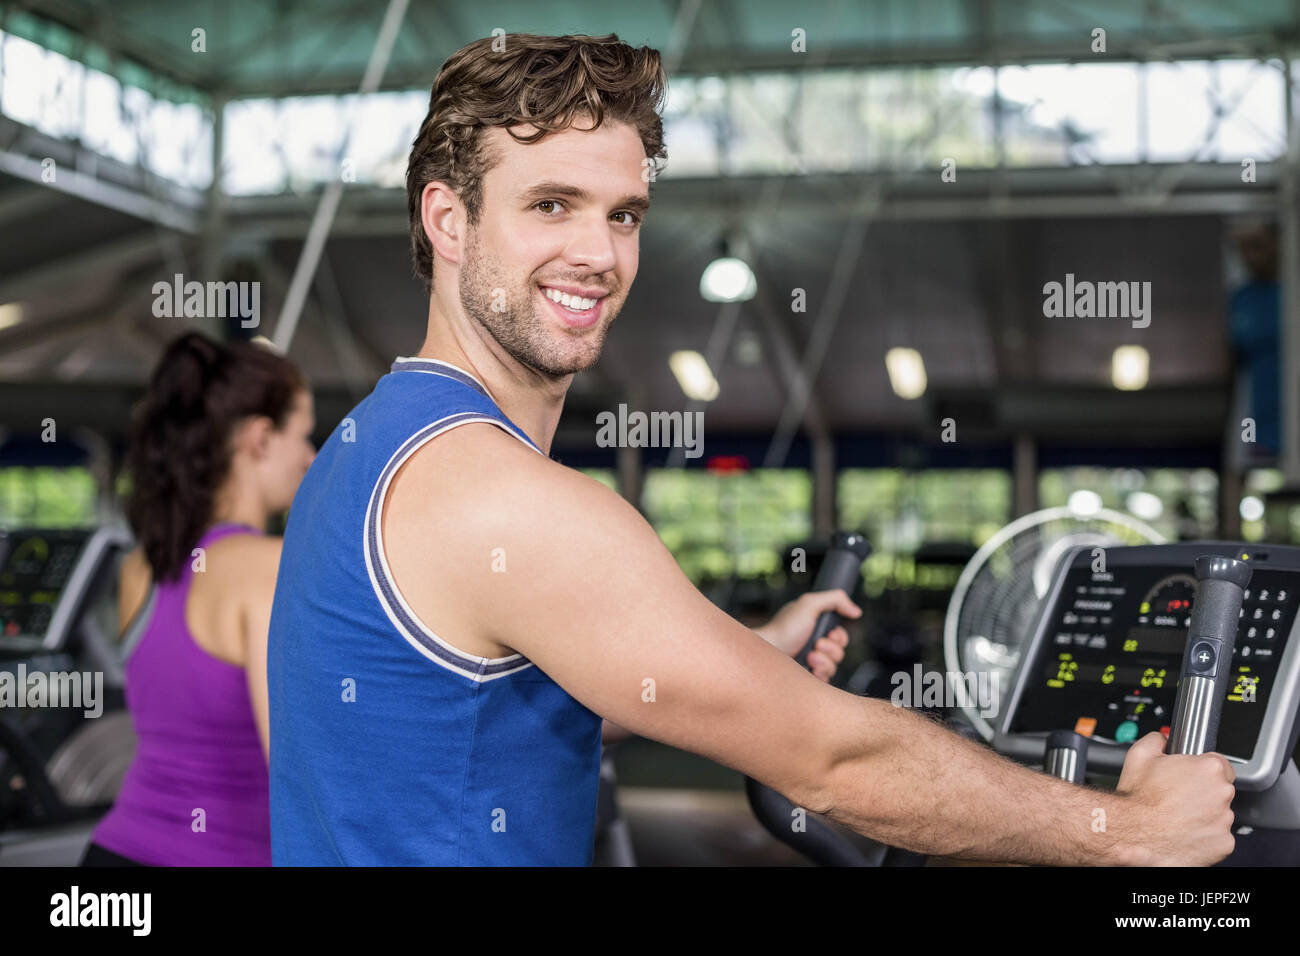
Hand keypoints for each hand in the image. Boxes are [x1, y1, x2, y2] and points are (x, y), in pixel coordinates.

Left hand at [754, 589, 859, 681]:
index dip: (839, 637)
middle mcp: (813, 645)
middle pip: (840, 652)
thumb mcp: (809, 604)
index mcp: (815, 628)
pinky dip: (819, 673)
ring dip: (823, 661)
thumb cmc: (784, 628)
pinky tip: (808, 667)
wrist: (767, 652)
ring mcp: (810, 662)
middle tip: (815, 644)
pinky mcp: (807, 678)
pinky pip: (825, 679)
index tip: (829, 634)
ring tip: (809, 657)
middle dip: (830, 649)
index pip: (840, 636)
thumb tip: (856, 611)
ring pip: (834, 667)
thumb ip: (834, 600)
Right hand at [1112, 731, 1235, 865]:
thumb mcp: (1140, 754)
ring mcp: (1224, 821)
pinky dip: (1204, 837)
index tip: (1192, 777)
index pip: (1221, 764)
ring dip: (1203, 816)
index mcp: (1209, 768)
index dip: (1203, 770)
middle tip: (1178, 798)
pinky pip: (1218, 838)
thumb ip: (1157, 740)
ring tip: (1177, 817)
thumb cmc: (1138, 798)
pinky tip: (1183, 832)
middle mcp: (1222, 794)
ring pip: (1219, 815)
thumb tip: (1162, 740)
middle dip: (1203, 793)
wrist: (1133, 833)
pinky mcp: (1223, 844)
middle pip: (1220, 791)